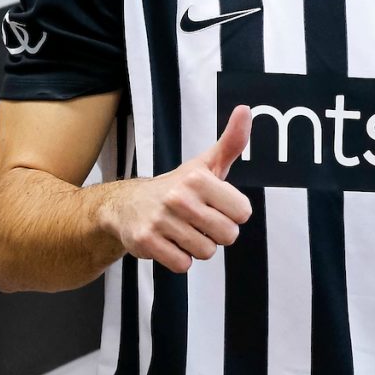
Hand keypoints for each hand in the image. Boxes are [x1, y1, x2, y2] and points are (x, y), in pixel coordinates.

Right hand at [104, 105, 252, 272]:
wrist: (128, 204)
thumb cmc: (180, 186)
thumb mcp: (207, 163)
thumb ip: (232, 141)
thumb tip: (245, 109)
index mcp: (198, 177)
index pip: (243, 212)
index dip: (232, 213)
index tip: (216, 204)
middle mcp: (179, 197)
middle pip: (227, 235)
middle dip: (217, 232)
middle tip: (200, 220)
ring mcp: (161, 220)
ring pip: (206, 252)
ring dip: (198, 246)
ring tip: (184, 230)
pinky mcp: (146, 241)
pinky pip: (183, 265)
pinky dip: (180, 258)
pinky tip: (170, 242)